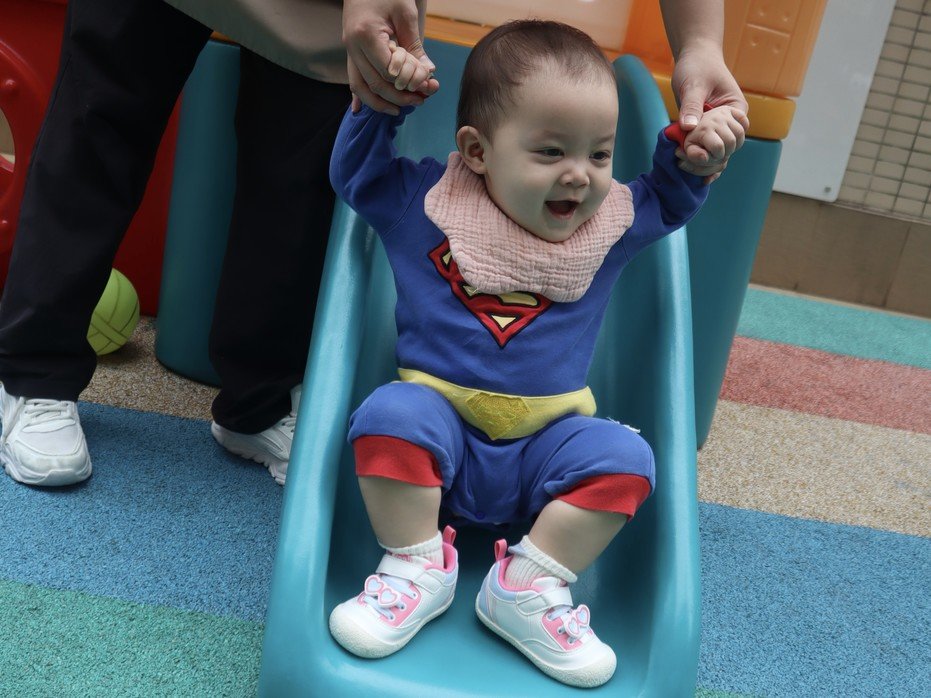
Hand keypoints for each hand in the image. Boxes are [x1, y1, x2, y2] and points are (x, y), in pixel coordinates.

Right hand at [342, 0, 439, 114]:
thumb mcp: (405, 13)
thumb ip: (415, 44)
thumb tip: (428, 72)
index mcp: (366, 35)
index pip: (388, 71)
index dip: (408, 82)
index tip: (427, 86)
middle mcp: (353, 46)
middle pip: (375, 84)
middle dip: (398, 97)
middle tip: (420, 101)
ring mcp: (349, 51)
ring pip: (360, 87)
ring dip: (380, 102)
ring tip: (399, 110)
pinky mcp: (351, 52)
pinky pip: (353, 79)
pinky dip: (360, 96)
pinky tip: (360, 111)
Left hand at [672, 46, 748, 182]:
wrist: (694, 56)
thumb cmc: (697, 65)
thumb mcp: (693, 84)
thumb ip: (692, 104)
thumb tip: (688, 127)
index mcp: (736, 109)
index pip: (733, 136)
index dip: (717, 148)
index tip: (697, 152)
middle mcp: (730, 121)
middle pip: (726, 148)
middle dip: (708, 158)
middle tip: (682, 159)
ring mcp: (718, 127)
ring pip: (717, 152)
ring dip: (702, 162)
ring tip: (682, 166)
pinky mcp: (705, 129)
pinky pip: (706, 148)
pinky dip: (700, 160)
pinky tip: (693, 174)